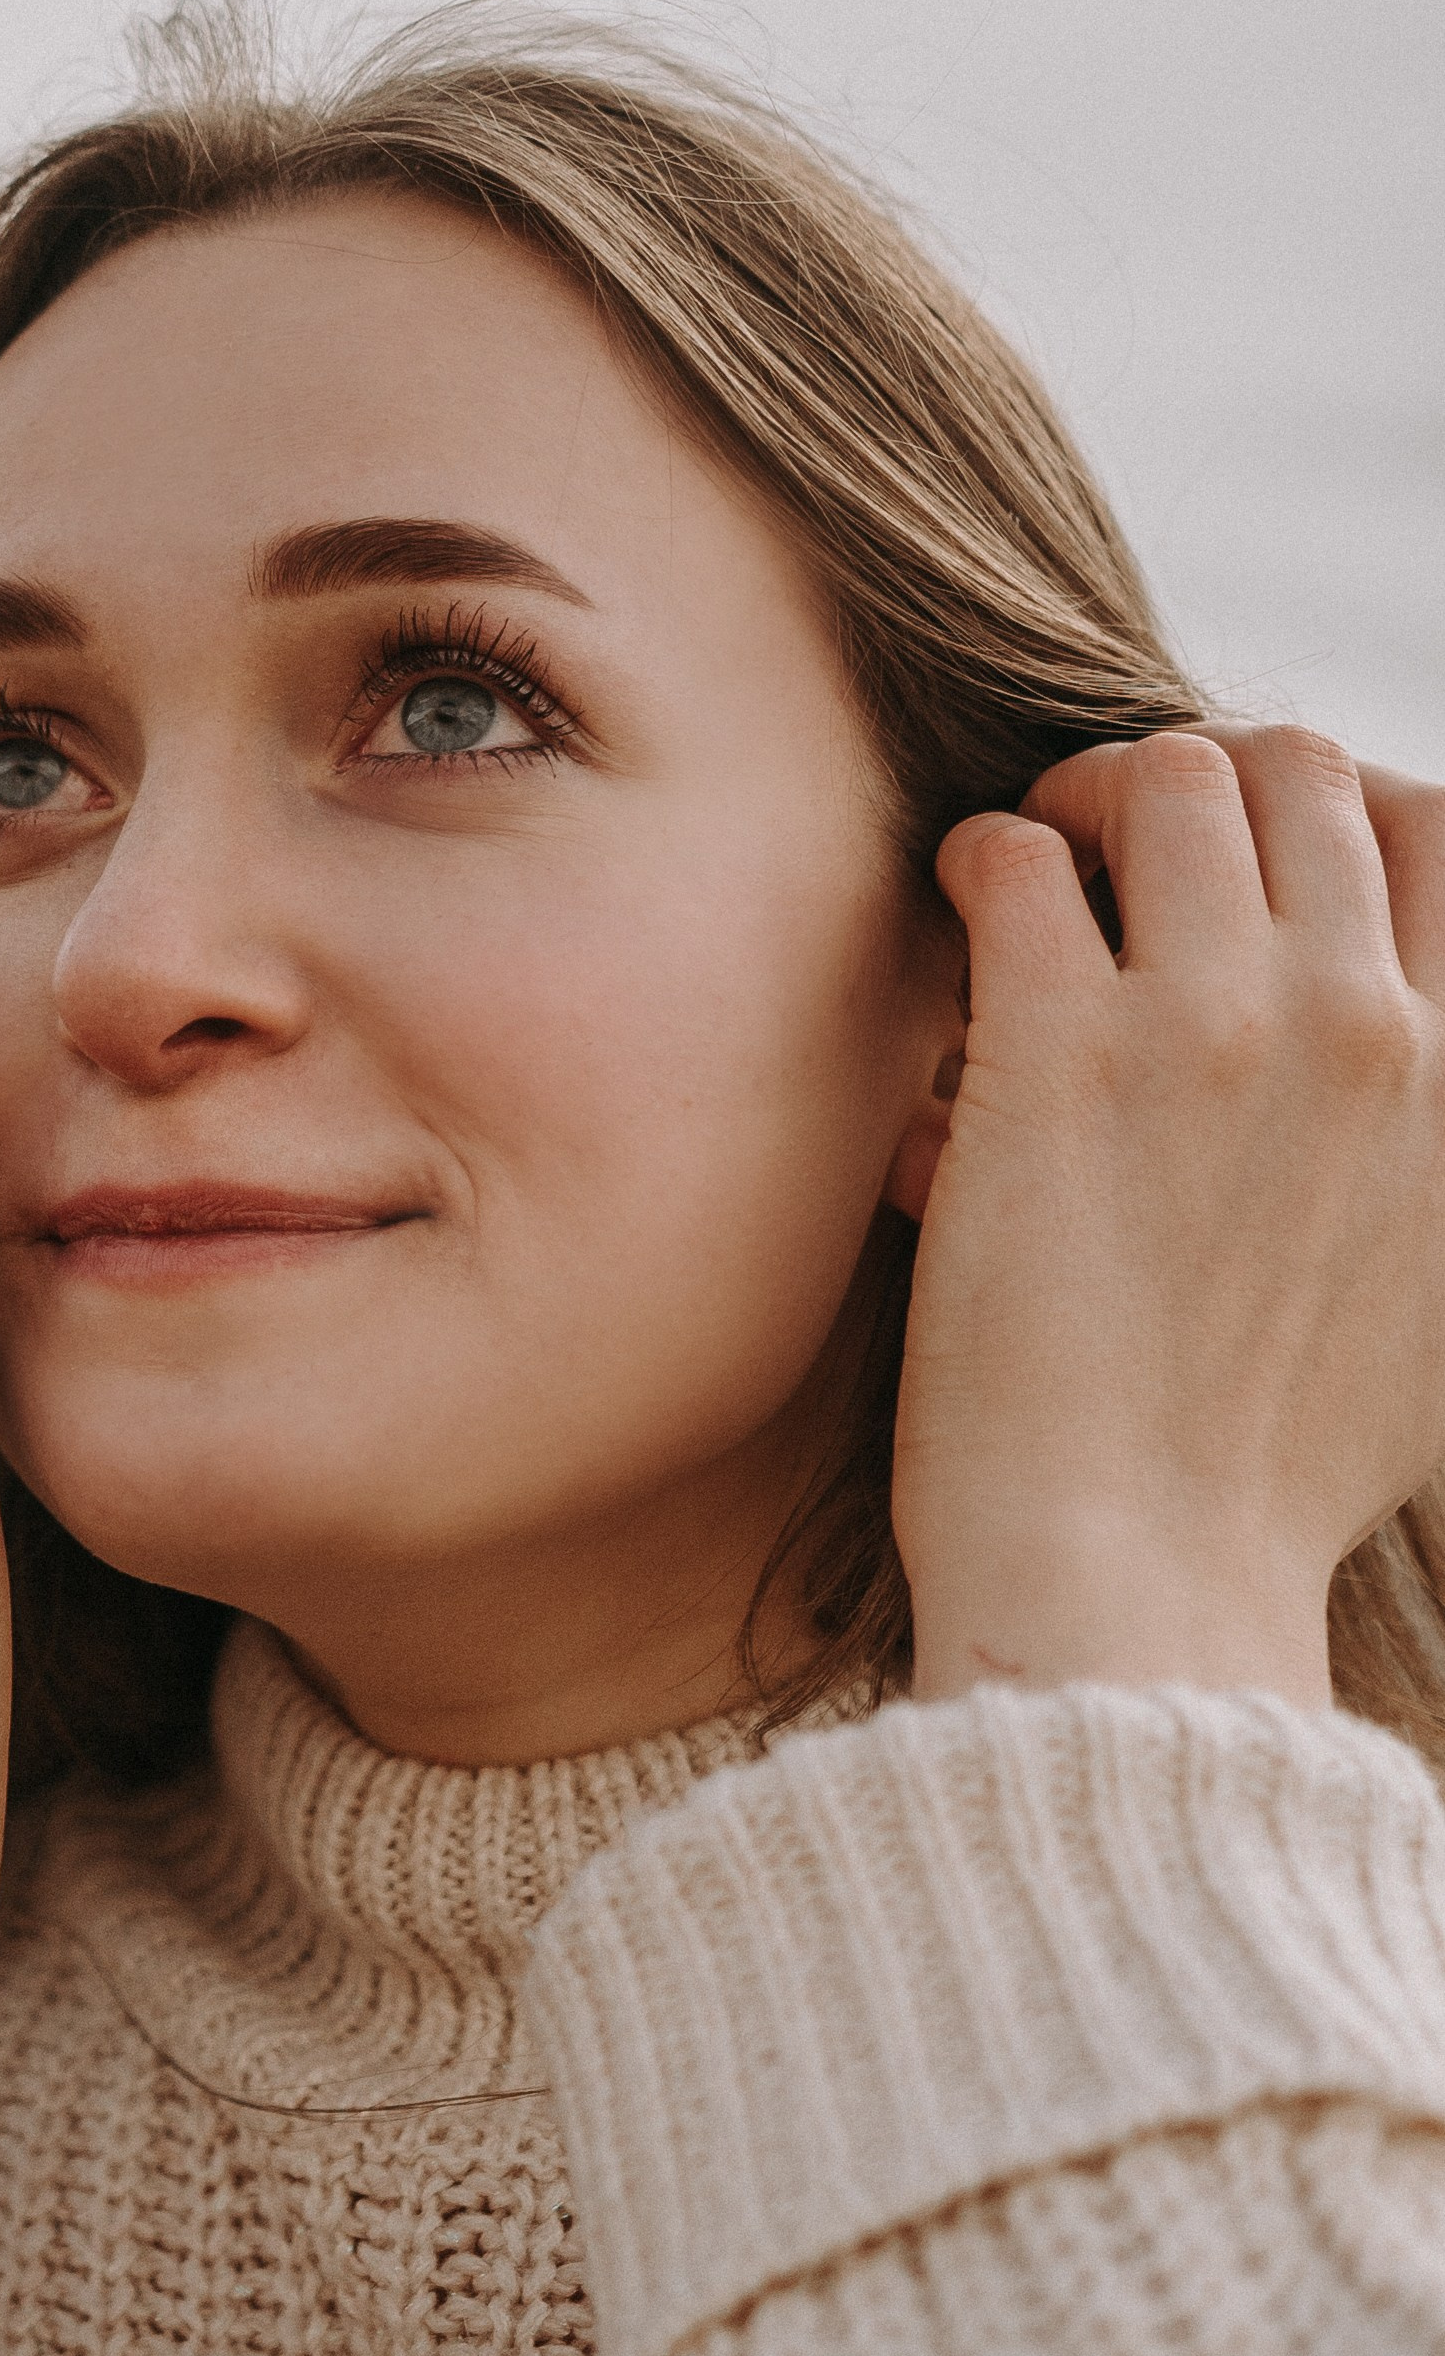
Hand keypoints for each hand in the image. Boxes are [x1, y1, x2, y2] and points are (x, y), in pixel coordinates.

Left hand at [894, 730, 1444, 1701]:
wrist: (1139, 1584)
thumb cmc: (1263, 1491)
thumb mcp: (1432, 1314)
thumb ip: (1430, 1172)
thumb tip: (1396, 1099)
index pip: (1431, 831)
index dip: (1326, 822)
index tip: (1244, 873)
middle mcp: (1358, 1027)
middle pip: (1298, 771)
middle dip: (1200, 783)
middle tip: (1115, 850)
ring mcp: (1211, 1026)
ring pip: (1164, 776)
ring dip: (1085, 800)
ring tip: (1034, 875)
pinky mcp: (1057, 1053)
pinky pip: (1013, 858)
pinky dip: (979, 862)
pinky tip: (958, 922)